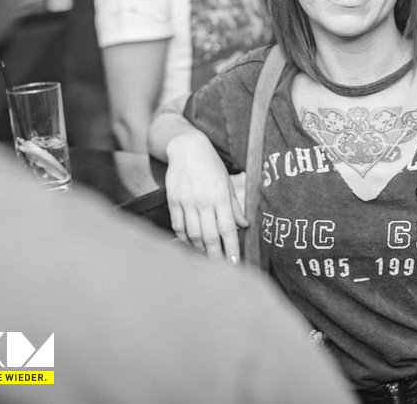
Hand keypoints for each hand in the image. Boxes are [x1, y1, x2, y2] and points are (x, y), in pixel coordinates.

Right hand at [165, 131, 248, 262]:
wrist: (187, 148)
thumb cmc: (211, 165)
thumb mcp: (227, 183)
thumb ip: (235, 206)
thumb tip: (244, 226)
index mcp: (220, 197)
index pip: (227, 229)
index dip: (231, 248)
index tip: (234, 263)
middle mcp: (203, 201)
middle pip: (209, 236)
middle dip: (215, 255)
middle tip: (220, 268)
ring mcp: (186, 202)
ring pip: (192, 234)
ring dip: (199, 250)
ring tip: (206, 257)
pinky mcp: (173, 201)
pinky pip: (178, 226)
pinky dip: (184, 238)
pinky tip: (190, 244)